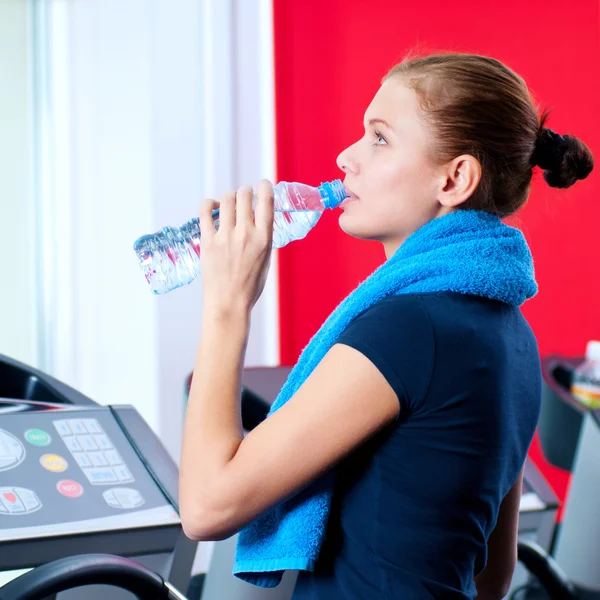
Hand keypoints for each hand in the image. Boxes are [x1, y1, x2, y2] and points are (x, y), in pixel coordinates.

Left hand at [199, 180, 273, 318]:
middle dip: (246, 191)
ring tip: (230, 202)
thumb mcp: (266, 261)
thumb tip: (258, 222)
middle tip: (245, 196)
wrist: (229, 304)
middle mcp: (245, 233)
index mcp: (264, 238)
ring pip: (227, 200)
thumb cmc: (249, 287)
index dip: (265, 186)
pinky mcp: (208, 241)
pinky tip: (213, 207)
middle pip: (245, 195)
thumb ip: (263, 239)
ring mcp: (225, 236)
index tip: (263, 185)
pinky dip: (209, 204)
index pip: (266, 200)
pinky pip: (206, 211)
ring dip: (230, 197)